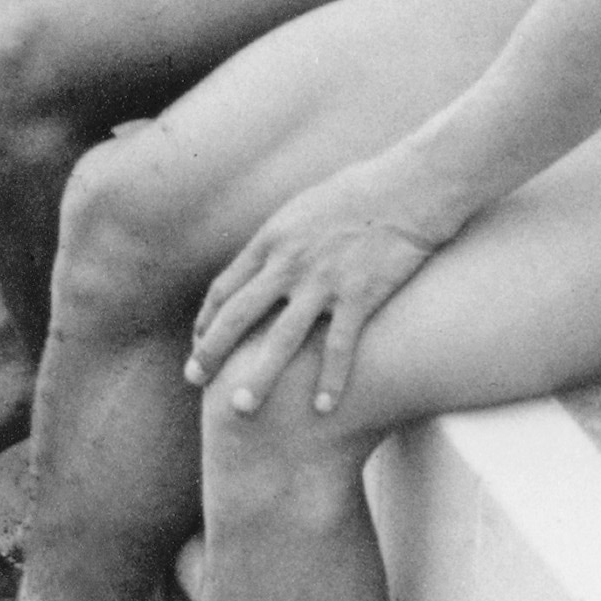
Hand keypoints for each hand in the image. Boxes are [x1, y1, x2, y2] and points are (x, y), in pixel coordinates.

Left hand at [185, 170, 443, 418]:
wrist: (405, 190)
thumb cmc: (354, 199)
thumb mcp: (300, 214)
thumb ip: (278, 246)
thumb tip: (259, 272)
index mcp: (271, 241)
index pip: (225, 288)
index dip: (207, 321)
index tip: (198, 346)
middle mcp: (288, 264)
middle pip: (238, 315)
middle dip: (211, 351)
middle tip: (194, 380)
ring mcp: (322, 283)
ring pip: (280, 339)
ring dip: (258, 377)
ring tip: (240, 409)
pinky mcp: (359, 297)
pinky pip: (339, 348)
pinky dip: (331, 381)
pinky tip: (323, 409)